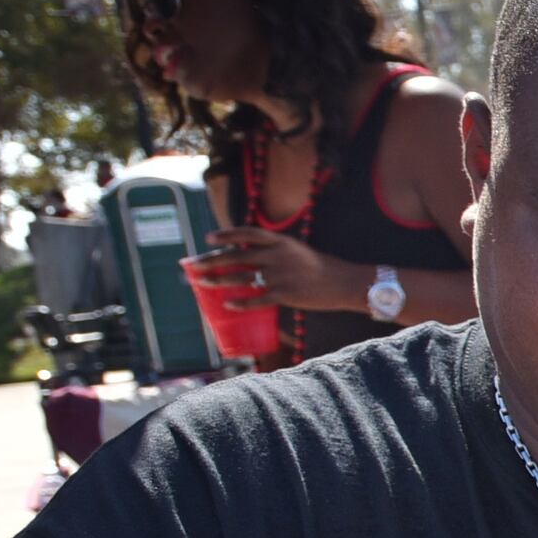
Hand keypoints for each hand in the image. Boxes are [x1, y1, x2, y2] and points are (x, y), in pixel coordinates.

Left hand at [186, 223, 359, 312]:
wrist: (344, 283)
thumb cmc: (319, 267)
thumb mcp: (296, 250)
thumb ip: (273, 252)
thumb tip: (247, 259)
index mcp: (280, 242)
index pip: (247, 234)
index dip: (226, 235)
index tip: (208, 239)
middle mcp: (277, 256)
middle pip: (236, 256)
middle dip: (211, 261)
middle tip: (193, 266)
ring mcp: (280, 275)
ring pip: (241, 277)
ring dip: (218, 280)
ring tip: (202, 283)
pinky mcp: (285, 294)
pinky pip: (256, 299)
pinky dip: (240, 302)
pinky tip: (227, 304)